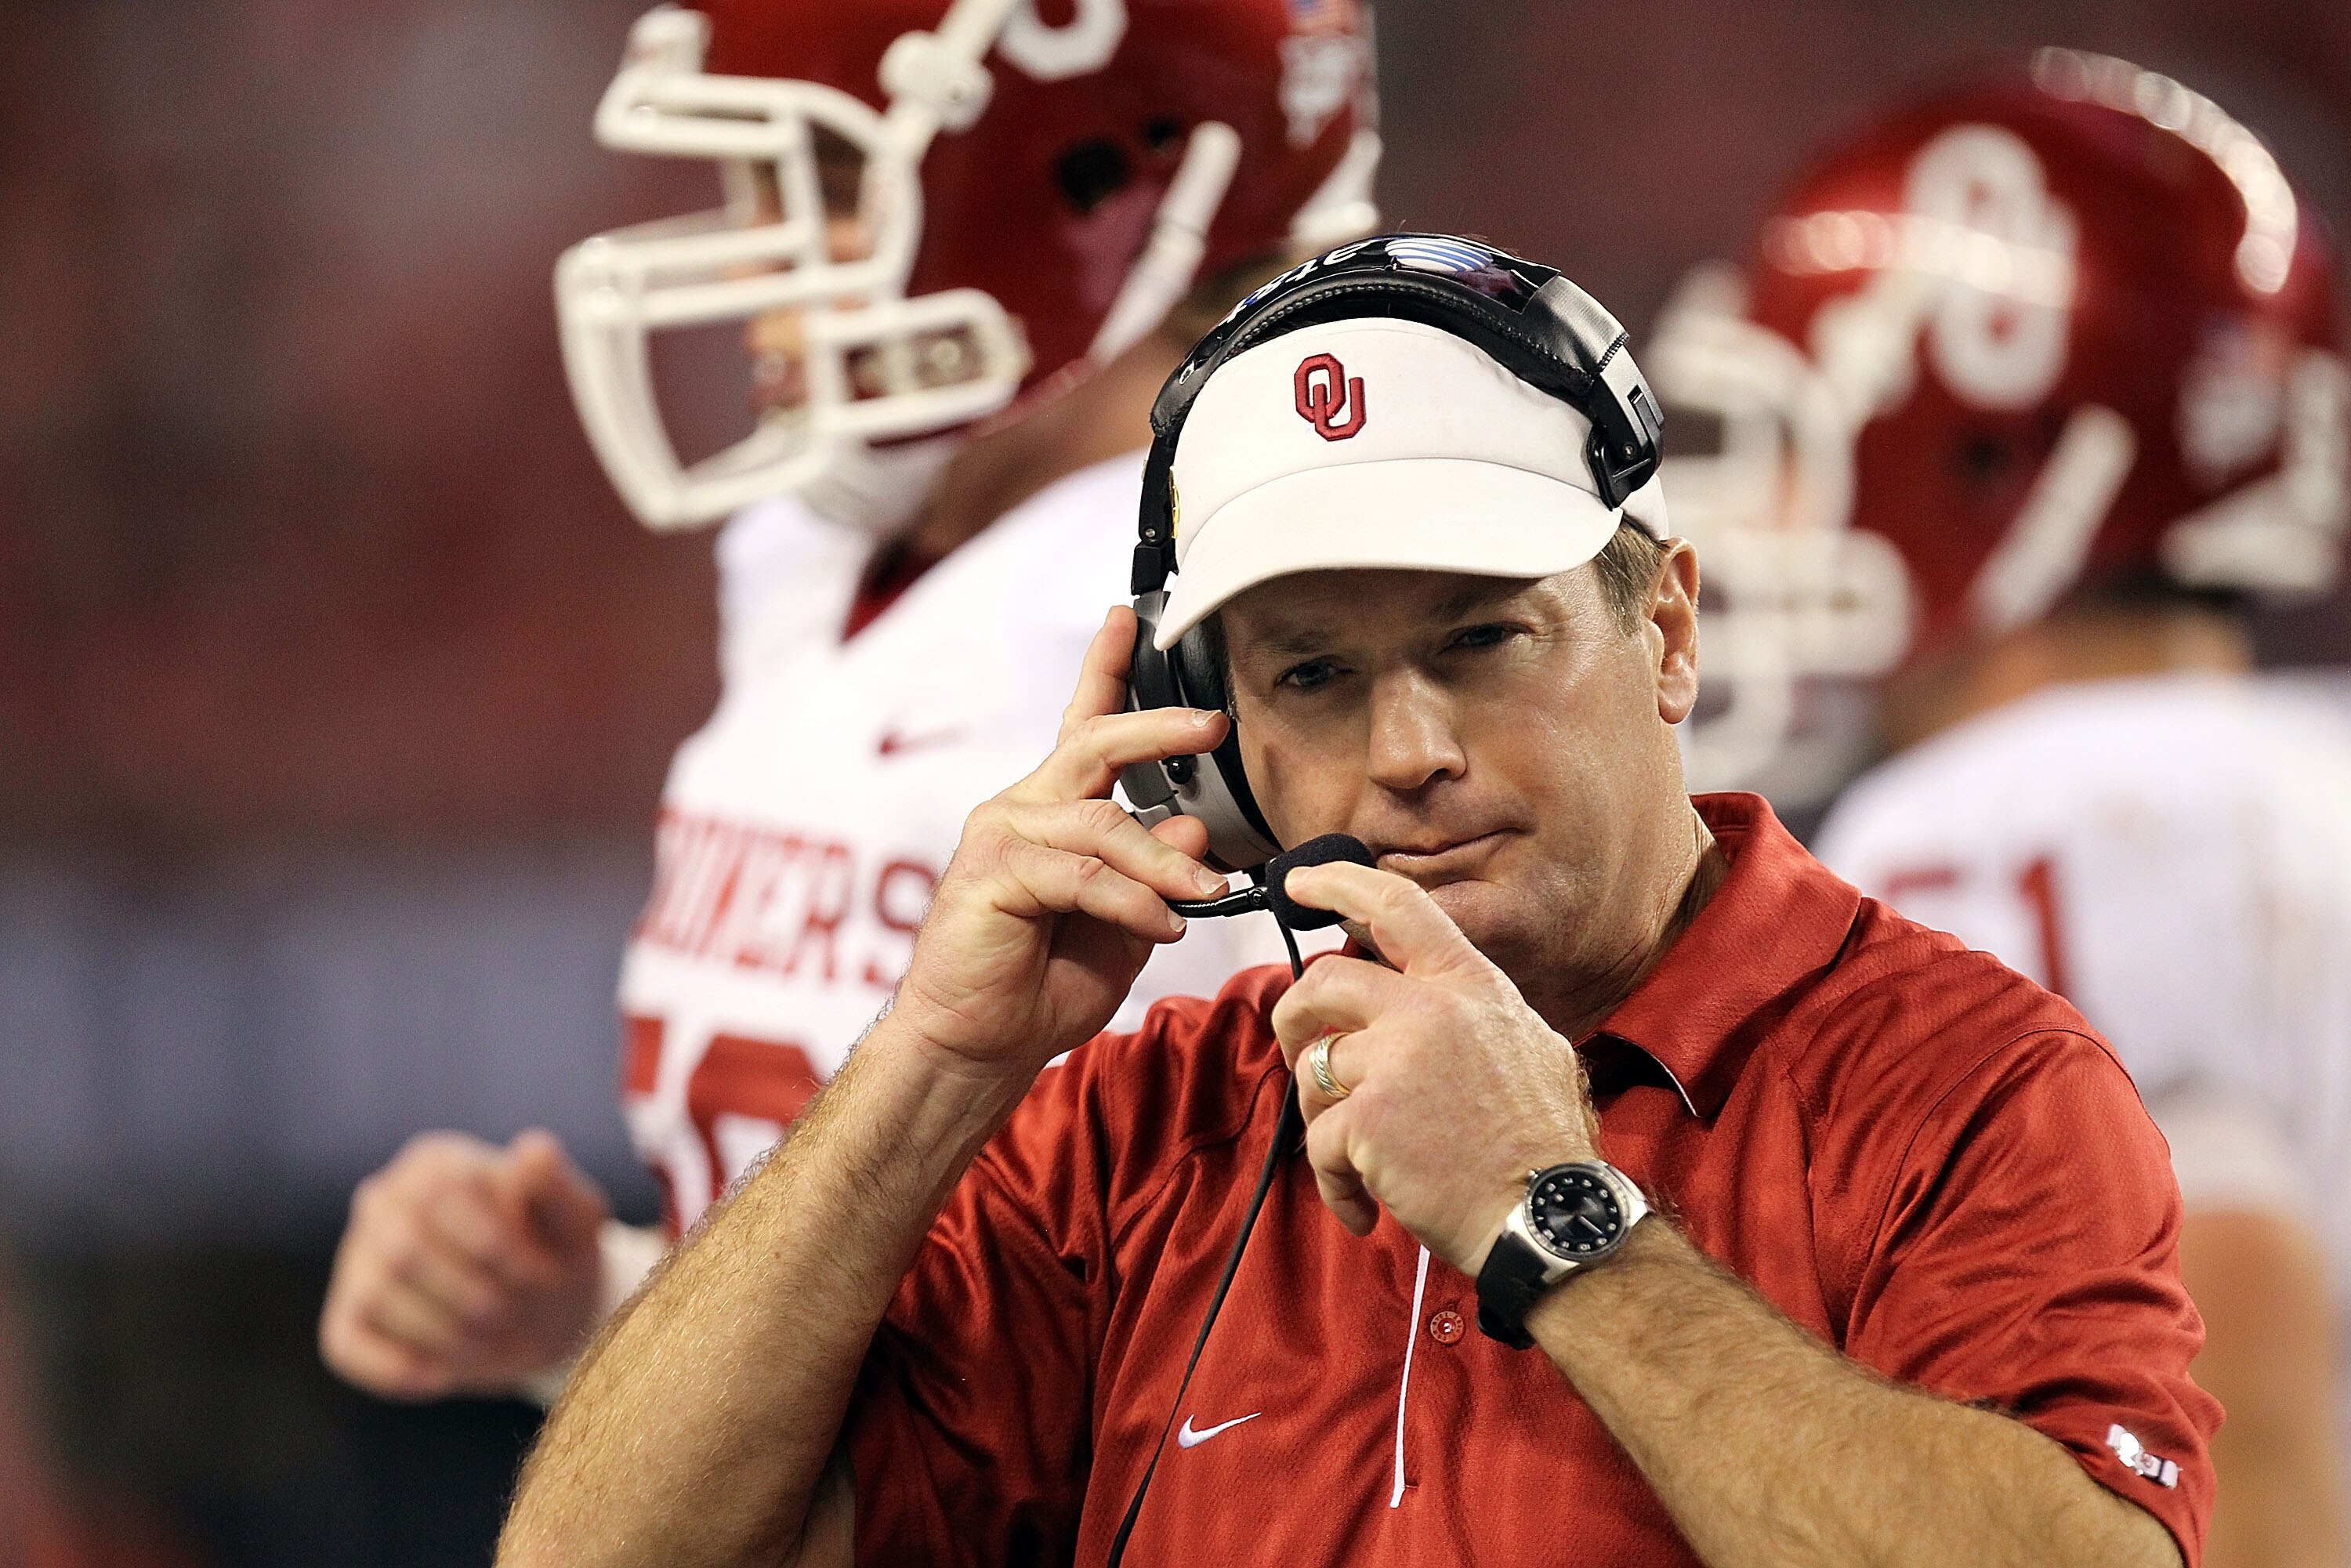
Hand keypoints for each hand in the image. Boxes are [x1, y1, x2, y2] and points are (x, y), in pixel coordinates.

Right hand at [319, 1128, 608, 1399]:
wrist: (538, 1314)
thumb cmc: (554, 1255)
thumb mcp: (575, 1221)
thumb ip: (556, 1189)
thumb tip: (534, 1150)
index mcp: (436, 1163)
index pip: (442, 1192)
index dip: (494, 1243)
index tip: (543, 1277)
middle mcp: (383, 1202)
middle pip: (404, 1249)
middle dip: (471, 1295)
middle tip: (515, 1318)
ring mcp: (356, 1261)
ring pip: (377, 1297)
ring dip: (445, 1333)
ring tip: (493, 1344)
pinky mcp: (345, 1320)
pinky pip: (351, 1347)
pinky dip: (401, 1368)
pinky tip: (446, 1375)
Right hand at [886, 606, 1230, 1082]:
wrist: (976, 1045)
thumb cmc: (1039, 987)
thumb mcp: (1123, 926)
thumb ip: (1154, 876)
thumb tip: (1191, 830)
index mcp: (1050, 813)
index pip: (1081, 727)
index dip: (1104, 669)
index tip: (1127, 618)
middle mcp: (1021, 809)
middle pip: (1095, 744)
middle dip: (1159, 728)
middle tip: (1214, 724)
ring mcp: (1001, 836)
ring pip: (1103, 822)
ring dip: (1164, 863)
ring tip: (1204, 895)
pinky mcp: (992, 874)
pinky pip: (1083, 874)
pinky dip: (1133, 902)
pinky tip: (1163, 928)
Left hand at [1270, 861, 1599, 1274]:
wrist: (1548, 1216)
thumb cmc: (1541, 1144)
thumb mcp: (1530, 1046)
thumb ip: (1472, 1012)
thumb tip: (1428, 996)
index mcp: (1467, 985)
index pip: (1397, 906)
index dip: (1340, 883)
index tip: (1301, 881)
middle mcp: (1429, 1010)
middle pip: (1321, 982)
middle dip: (1292, 1018)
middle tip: (1298, 1053)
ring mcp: (1394, 1061)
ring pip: (1313, 1068)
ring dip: (1324, 1117)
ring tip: (1361, 1156)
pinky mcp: (1368, 1118)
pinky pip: (1318, 1141)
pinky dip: (1333, 1181)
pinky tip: (1363, 1205)